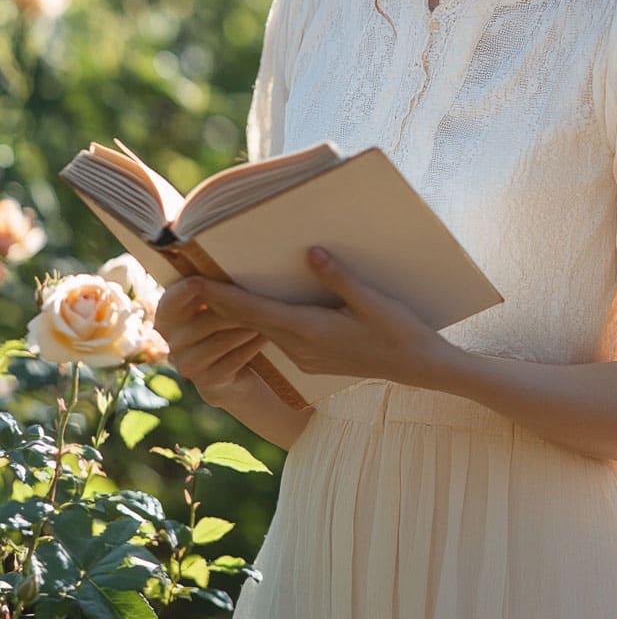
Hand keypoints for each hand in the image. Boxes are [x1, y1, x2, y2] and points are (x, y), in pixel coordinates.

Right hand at [154, 276, 267, 407]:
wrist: (241, 372)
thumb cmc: (232, 320)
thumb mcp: (219, 299)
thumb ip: (214, 282)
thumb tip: (220, 247)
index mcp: (169, 315)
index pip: (170, 301)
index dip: (185, 291)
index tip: (201, 281)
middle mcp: (172, 341)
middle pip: (204, 320)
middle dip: (232, 308)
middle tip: (257, 297)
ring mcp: (188, 365)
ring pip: (220, 341)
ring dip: (246, 327)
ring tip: (268, 315)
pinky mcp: (208, 384)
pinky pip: (232, 361)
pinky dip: (251, 347)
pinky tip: (267, 336)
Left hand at [176, 248, 457, 389]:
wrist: (420, 369)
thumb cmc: (400, 332)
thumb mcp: (372, 301)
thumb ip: (339, 277)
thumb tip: (310, 252)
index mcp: (310, 331)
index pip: (254, 311)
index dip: (222, 296)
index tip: (195, 282)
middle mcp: (301, 347)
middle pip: (251, 321)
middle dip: (221, 302)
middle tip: (193, 279)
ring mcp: (306, 357)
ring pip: (263, 330)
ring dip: (240, 312)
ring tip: (217, 289)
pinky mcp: (314, 360)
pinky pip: (278, 337)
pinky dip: (262, 321)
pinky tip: (261, 307)